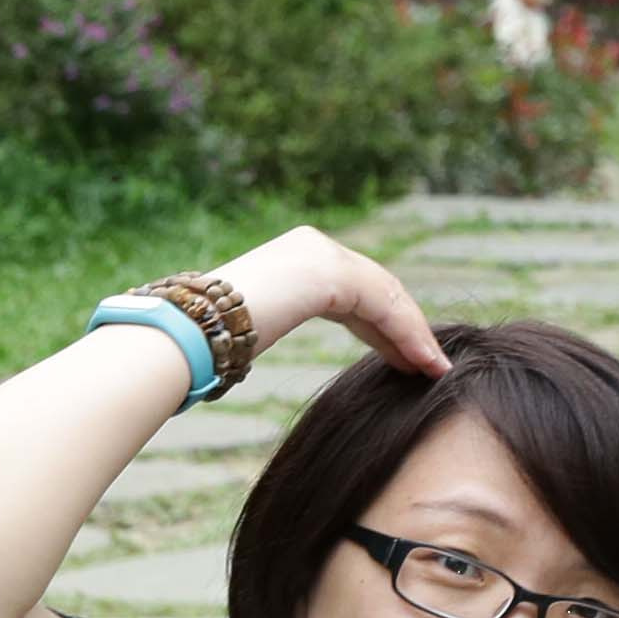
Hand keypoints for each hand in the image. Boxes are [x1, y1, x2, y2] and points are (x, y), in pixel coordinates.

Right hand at [217, 227, 444, 379]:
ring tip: (433, 369)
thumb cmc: (206, 340)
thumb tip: (254, 344)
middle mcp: (309, 247)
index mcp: (292, 259)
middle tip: (429, 364)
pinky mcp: (328, 272)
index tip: (408, 357)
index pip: (356, 290)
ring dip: (414, 335)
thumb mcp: (251, 327)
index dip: (387, 324)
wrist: (185, 331)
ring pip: (385, 296)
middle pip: (376, 290)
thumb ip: (268, 323)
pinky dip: (407, 334)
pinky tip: (423, 362)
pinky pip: (382, 304)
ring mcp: (319, 254)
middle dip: (406, 329)